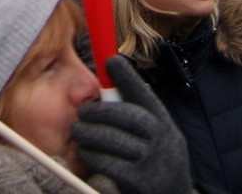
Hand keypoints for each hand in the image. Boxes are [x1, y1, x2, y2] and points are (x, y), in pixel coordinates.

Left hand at [71, 56, 191, 193]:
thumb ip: (134, 110)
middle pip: (129, 117)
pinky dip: (94, 156)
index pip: (146, 95)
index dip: (128, 76)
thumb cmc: (154, 159)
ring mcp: (153, 162)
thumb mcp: (154, 132)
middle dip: (100, 112)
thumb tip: (108, 76)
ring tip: (78, 131)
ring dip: (91, 134)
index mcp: (163, 122)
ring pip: (116, 140)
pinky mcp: (140, 182)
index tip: (110, 60)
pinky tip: (86, 152)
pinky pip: (111, 164)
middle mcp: (163, 139)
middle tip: (81, 113)